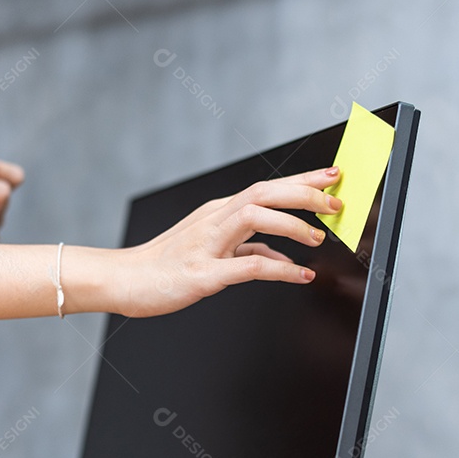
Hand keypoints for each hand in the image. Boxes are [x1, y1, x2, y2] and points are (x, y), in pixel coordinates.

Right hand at [113, 166, 342, 317]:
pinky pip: (247, 266)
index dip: (303, 180)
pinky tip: (300, 274)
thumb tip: (284, 259)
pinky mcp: (203, 273)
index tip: (334, 177)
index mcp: (218, 213)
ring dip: (292, 224)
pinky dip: (279, 268)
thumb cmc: (163, 266)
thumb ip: (248, 252)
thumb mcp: (212, 254)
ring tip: (317, 238)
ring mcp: (208, 244)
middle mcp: (214, 220)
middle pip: (265, 192)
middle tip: (336, 201)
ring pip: (256, 216)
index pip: (267, 187)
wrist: (122, 280)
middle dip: (305, 193)